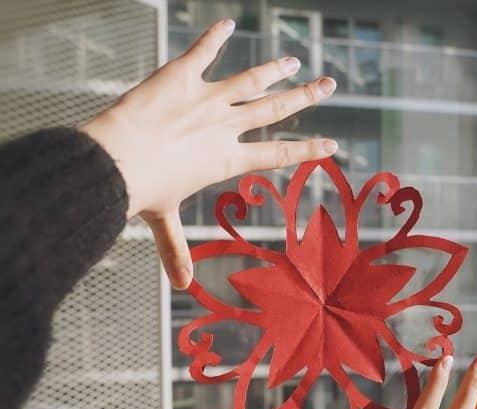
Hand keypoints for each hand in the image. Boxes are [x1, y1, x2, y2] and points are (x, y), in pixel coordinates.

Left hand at [81, 19, 336, 288]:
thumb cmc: (143, 192)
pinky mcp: (182, 75)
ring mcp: (207, 99)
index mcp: (228, 160)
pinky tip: (228, 22)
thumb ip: (176, 250)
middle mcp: (226, 127)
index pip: (279, 154)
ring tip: (294, 60)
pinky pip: (204, 50)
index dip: (308, 149)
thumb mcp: (163, 222)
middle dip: (306, 97)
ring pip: (251, 79)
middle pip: (276, 109)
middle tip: (329, 84)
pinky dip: (215, 36)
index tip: (333, 145)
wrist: (117, 160)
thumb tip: (181, 287)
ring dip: (275, 68)